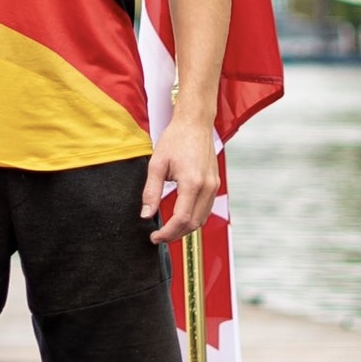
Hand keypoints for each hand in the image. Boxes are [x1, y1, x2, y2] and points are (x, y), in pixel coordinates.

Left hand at [140, 112, 218, 243]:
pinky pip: (206, 208)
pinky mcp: (215, 183)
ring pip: (202, 218)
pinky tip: (180, 217)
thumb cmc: (175, 140)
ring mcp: (214, 186)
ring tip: (167, 230)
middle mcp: (207, 187)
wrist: (194, 124)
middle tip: (158, 237)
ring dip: (185, 228)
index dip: (168, 232)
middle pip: (194, 223)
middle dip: (176, 234)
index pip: (181, 219)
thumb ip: (151, 191)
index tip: (154, 237)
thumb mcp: (156, 164)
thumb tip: (146, 214)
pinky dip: (194, 217)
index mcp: (192, 183)